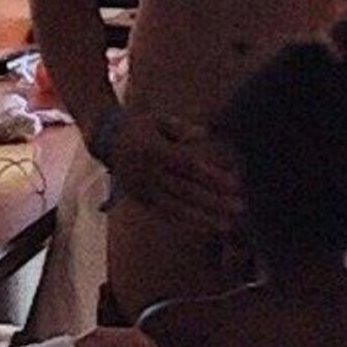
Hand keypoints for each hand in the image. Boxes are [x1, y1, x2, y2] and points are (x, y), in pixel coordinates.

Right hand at [109, 109, 243, 230]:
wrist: (107, 140)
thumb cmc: (139, 127)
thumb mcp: (158, 119)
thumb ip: (181, 127)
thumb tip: (202, 135)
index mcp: (154, 150)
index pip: (188, 166)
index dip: (211, 176)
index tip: (234, 183)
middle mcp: (149, 173)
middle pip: (187, 190)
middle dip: (215, 201)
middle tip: (239, 207)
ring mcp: (145, 189)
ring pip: (178, 208)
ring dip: (204, 217)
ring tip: (227, 225)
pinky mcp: (142, 200)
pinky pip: (166, 215)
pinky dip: (187, 222)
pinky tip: (205, 227)